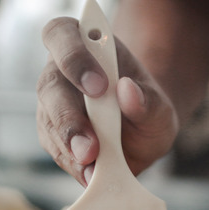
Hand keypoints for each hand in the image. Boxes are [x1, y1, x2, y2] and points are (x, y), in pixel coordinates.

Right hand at [37, 17, 178, 185]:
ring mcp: (53, 106)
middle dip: (68, 119)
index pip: (62, 35)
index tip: (98, 86)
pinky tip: (92, 174)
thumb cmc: (148, 109)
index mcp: (85, 47)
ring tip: (93, 167)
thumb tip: (128, 92)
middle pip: (49, 87)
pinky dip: (74, 166)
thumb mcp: (160, 107)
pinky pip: (57, 151)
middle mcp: (61, 73)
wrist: (142, 134)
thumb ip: (148, 100)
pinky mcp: (53, 137)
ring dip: (70, 148)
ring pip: (48, 123)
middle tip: (91, 148)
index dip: (74, 57)